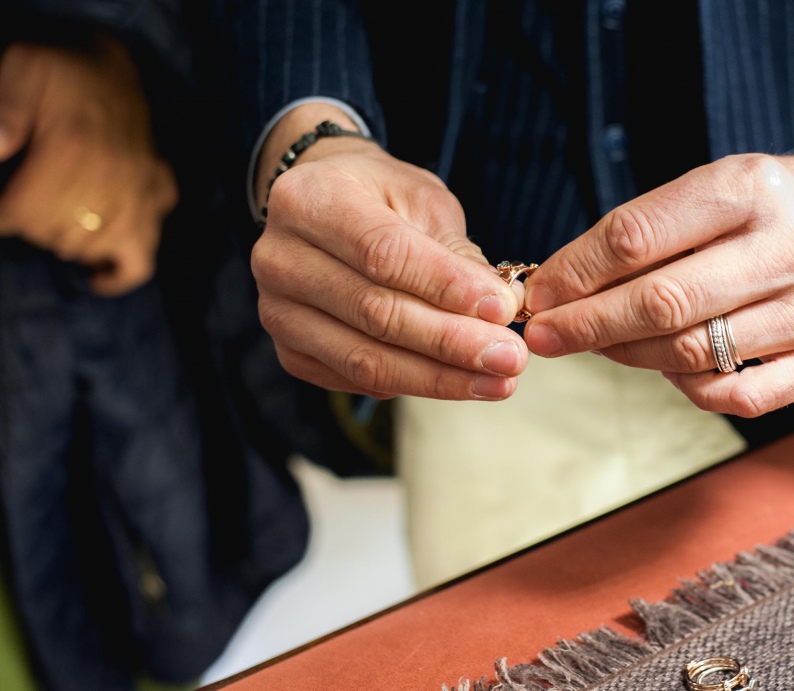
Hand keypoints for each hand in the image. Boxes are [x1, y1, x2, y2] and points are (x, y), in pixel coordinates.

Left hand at [0, 37, 176, 294]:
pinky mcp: (159, 199)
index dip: (2, 215)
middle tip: (19, 209)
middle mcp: (114, 177)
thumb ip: (5, 111)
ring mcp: (142, 193)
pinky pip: (144, 256)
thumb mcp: (21, 72)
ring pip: (96, 248)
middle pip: (57, 233)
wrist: (113, 66)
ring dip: (64, 243)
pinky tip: (96, 277)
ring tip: (47, 226)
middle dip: (29, 227)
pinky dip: (120, 274)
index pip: (24, 210)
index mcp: (75, 147)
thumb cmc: (62, 71)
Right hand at [251, 103, 525, 399]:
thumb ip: (456, 252)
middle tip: (511, 358)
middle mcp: (280, 258)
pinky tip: (459, 382)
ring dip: (441, 377)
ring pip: (366, 359)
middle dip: (453, 342)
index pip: (384, 253)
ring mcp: (277, 311)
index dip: (446, 286)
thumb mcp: (423, 201)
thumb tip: (501, 306)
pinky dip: (413, 385)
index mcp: (308, 200)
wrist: (326, 209)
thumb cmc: (381, 198)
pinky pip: (357, 380)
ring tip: (499, 381)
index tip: (503, 310)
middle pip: (376, 314)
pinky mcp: (291, 351)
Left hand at [521, 153, 793, 416]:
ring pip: (690, 353)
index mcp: (749, 189)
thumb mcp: (712, 189)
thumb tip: (559, 290)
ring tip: (603, 343)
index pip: (637, 237)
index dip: (575, 272)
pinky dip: (686, 388)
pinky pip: (733, 397)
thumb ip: (643, 234)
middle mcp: (789, 248)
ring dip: (628, 355)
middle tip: (546, 336)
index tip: (538, 294)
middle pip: (661, 302)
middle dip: (587, 324)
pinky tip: (670, 366)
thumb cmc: (765, 210)